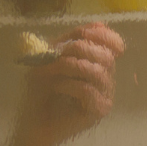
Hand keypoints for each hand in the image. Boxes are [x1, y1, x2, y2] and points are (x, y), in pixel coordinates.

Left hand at [16, 22, 124, 145]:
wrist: (31, 121)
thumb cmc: (40, 90)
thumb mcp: (49, 58)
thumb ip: (70, 40)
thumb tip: (99, 24)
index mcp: (96, 62)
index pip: (114, 44)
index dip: (103, 36)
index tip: (81, 34)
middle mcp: (105, 77)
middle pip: (106, 56)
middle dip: (79, 50)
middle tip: (56, 55)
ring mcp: (105, 94)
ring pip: (99, 72)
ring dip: (71, 66)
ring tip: (51, 71)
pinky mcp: (99, 110)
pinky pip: (89, 90)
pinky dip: (69, 85)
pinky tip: (56, 87)